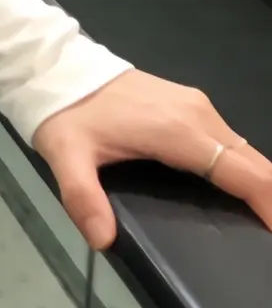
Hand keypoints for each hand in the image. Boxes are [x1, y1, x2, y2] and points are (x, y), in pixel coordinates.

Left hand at [33, 69, 271, 250]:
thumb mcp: (66, 156)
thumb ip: (84, 198)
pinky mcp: (190, 104)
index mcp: (182, 131)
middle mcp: (200, 115)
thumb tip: (103, 240)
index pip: (248, 174)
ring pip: (245, 152)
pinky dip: (243, 169)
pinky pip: (230, 141)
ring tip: (259, 222)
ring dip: (260, 185)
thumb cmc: (66, 112)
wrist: (58, 66)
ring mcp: (197, 106)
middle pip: (257, 165)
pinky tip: (237, 193)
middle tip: (269, 235)